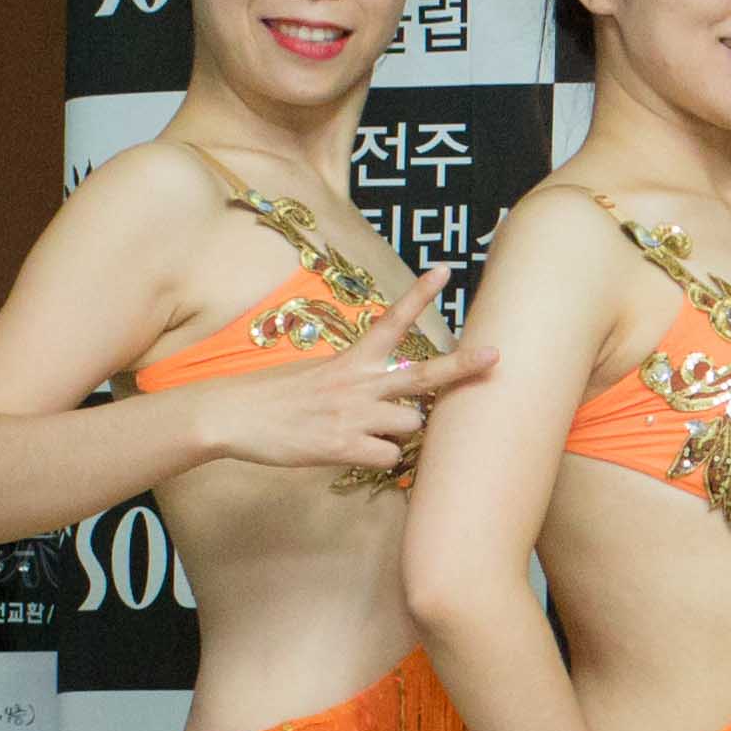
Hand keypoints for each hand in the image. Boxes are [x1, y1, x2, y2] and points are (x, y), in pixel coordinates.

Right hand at [185, 274, 480, 476]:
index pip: (392, 320)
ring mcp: (354, 415)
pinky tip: (355, 453)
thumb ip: (359, 379)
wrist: (234, 416)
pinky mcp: (343, 446)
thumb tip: (392, 395)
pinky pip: (388, 459)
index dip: (420, 295)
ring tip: (369, 431)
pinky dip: (379, 460)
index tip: (446, 270)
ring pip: (411, 426)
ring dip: (402, 433)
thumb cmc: (277, 397)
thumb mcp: (319, 374)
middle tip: (496, 354)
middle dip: (464, 366)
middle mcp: (359, 383)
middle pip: (424, 376)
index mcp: (353, 360)